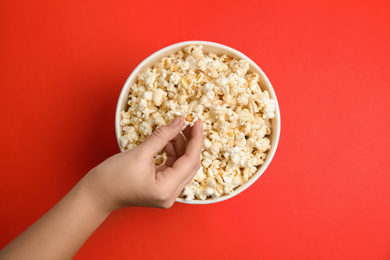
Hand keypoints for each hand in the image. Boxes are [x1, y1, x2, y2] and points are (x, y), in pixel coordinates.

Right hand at [82, 116, 202, 212]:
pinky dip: (173, 154)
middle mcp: (170, 195)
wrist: (96, 194)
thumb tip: (180, 121)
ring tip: (173, 131)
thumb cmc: (112, 177)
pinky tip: (167, 141)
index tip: (198, 121)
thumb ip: (162, 136)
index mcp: (166, 189)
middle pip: (190, 165)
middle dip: (190, 142)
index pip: (190, 161)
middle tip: (188, 123)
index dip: (196, 139)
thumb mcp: (139, 153)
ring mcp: (166, 194)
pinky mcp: (161, 189)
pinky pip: (173, 169)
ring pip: (182, 166)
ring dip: (180, 147)